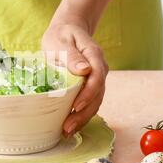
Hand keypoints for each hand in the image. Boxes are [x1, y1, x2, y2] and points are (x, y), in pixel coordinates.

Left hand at [41, 17, 108, 136]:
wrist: (68, 31)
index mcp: (94, 56)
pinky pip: (90, 102)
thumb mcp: (62, 41)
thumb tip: (85, 70)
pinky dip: (82, 115)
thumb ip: (72, 55)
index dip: (88, 94)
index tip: (75, 107)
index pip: (96, 78)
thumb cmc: (62, 35)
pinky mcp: (90, 86)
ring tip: (67, 132)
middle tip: (68, 128)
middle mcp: (100, 70)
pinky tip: (71, 126)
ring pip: (95, 102)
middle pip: (97, 95)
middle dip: (84, 114)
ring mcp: (97, 79)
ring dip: (83, 119)